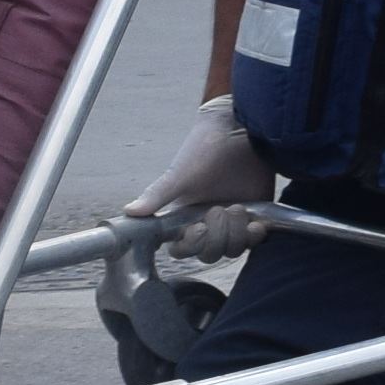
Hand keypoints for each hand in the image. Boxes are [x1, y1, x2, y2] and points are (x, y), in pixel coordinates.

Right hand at [125, 94, 275, 259]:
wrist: (237, 131)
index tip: (198, 228)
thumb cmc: (204, 149)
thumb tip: (128, 212)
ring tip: (238, 208)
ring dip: (236, 234)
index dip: (191, 245)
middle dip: (216, 237)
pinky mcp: (254, 217)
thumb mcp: (179, 175)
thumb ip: (157, 195)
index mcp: (184, 217)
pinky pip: (253, 241)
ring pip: (232, 249)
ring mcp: (231, 223)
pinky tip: (255, 223)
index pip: (182, 249)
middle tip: (220, 210)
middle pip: (209, 253)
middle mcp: (206, 223)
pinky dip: (254, 236)